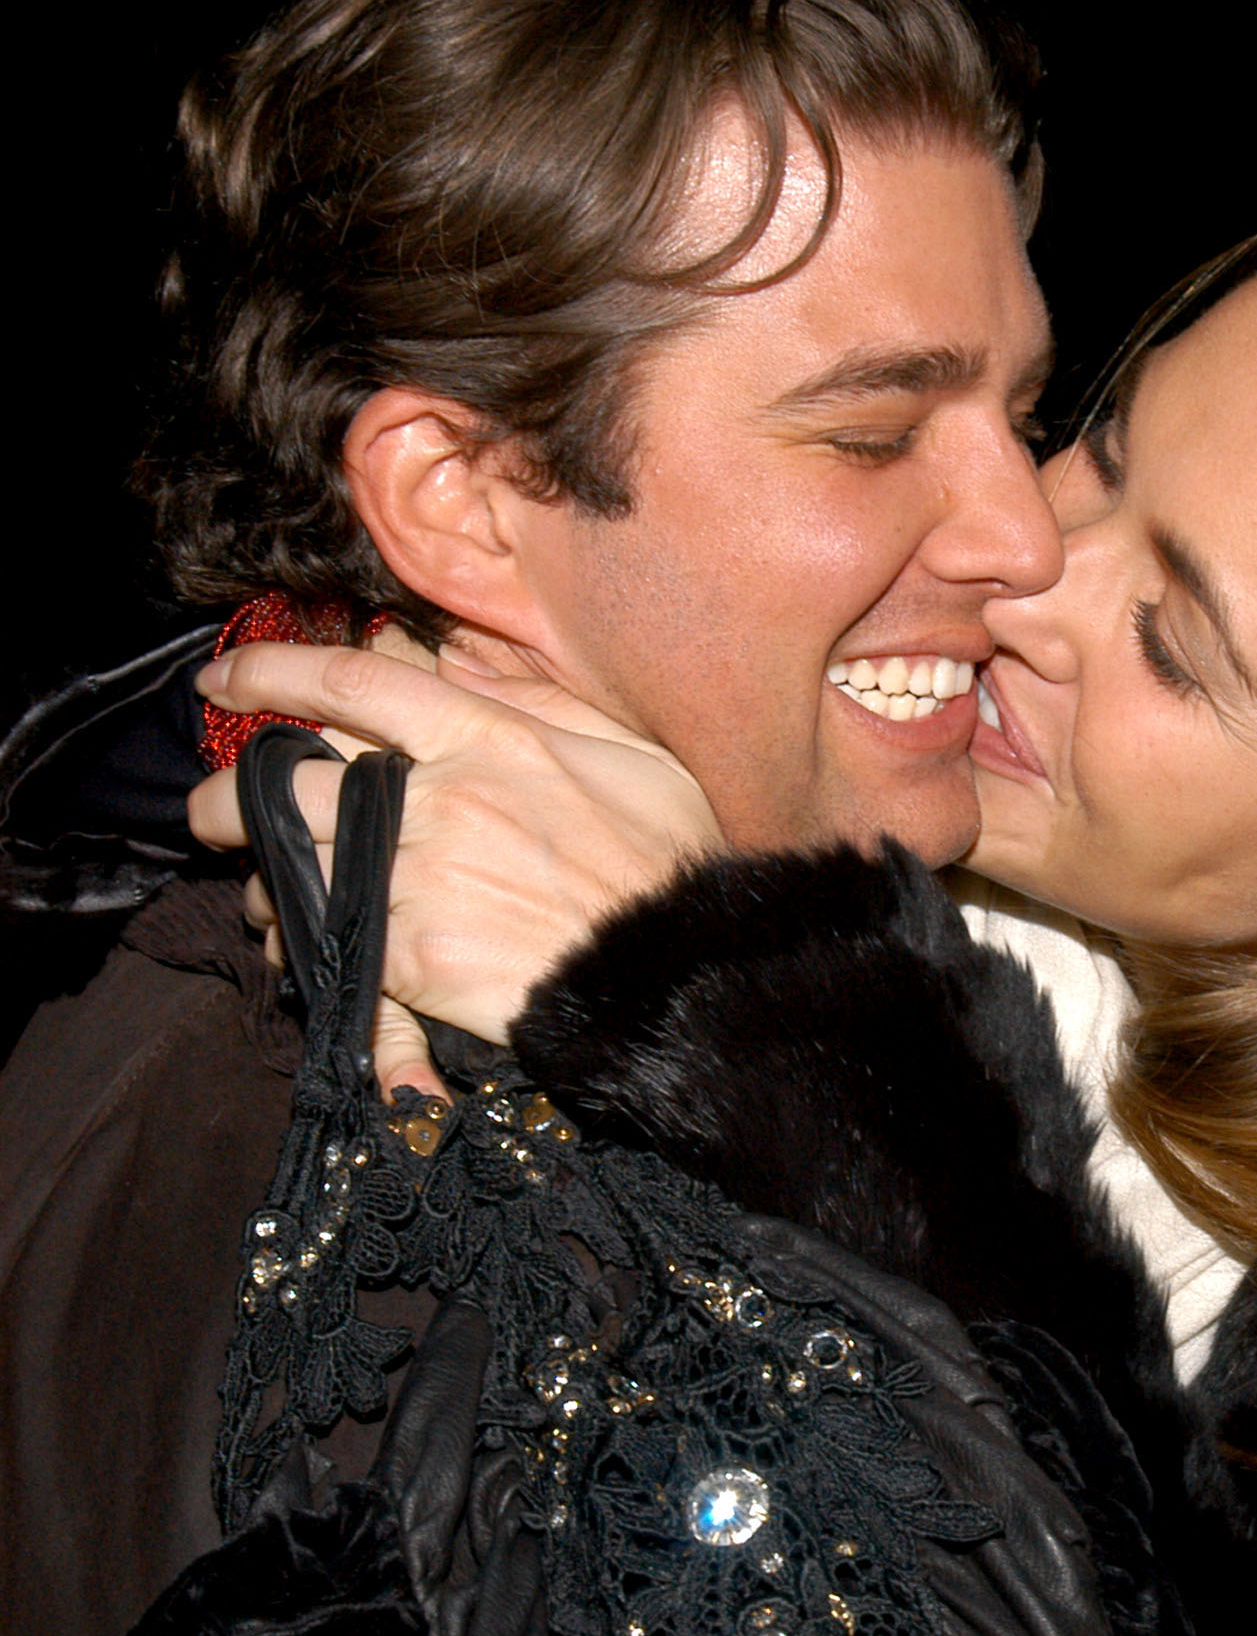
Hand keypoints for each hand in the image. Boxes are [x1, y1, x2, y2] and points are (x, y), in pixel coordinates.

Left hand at [189, 637, 719, 1095]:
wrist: (670, 975)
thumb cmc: (665, 864)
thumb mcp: (630, 754)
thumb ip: (542, 700)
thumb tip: (463, 660)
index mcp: (489, 738)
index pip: (353, 683)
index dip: (272, 672)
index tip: (224, 678)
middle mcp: (439, 800)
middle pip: (291, 780)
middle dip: (227, 795)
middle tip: (208, 809)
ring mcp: (419, 879)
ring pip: (296, 864)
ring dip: (266, 877)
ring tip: (267, 888)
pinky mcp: (412, 955)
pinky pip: (324, 939)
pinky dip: (300, 943)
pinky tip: (296, 946)